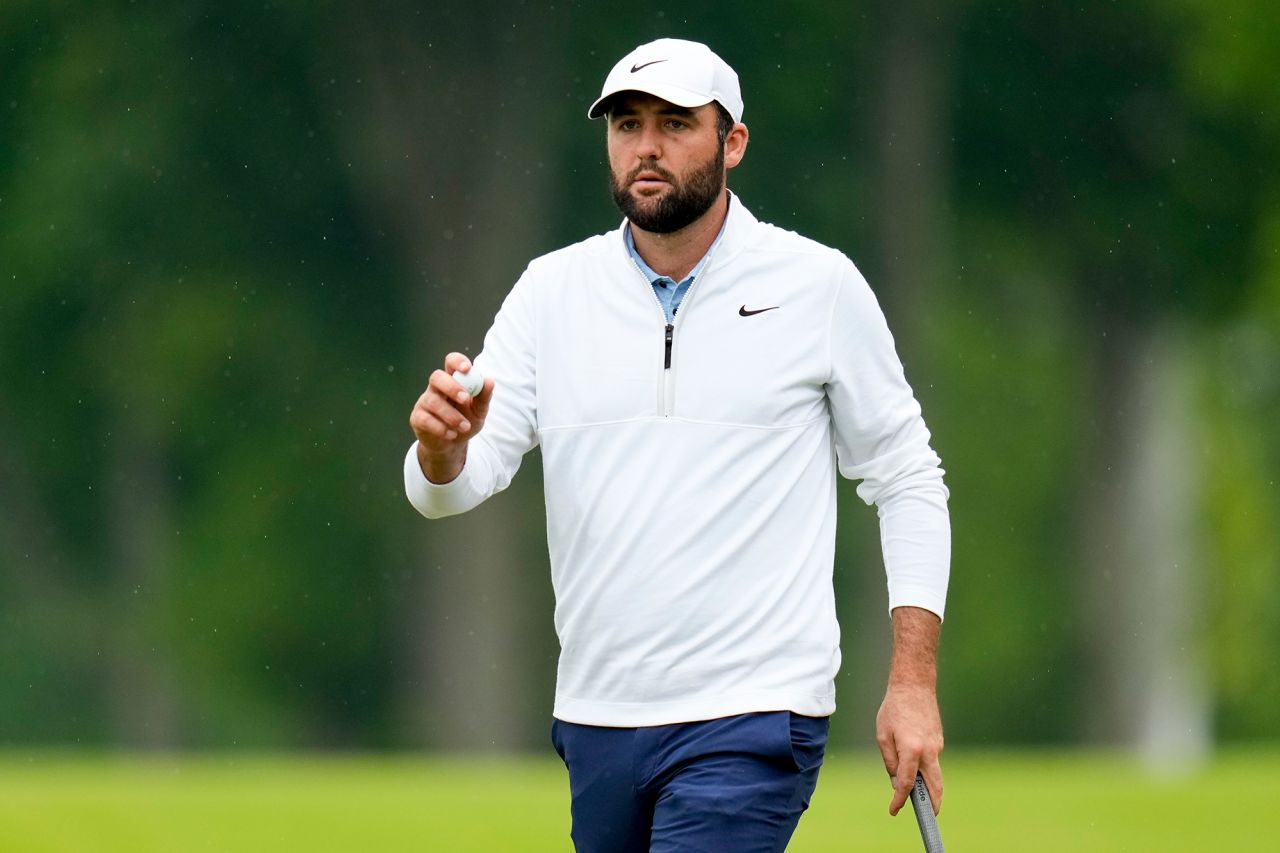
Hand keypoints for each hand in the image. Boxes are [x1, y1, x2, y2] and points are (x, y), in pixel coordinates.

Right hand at [408, 352, 494, 482]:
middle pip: (436, 377)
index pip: (451, 362)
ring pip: (433, 401)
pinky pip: (425, 419)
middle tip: (465, 399)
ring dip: (451, 415)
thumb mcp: (479, 411)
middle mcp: (436, 388)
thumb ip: (484, 396)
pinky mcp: (417, 418)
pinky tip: (452, 434)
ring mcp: (425, 402)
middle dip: (451, 387)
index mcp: (452, 380)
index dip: (457, 362)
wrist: (453, 445)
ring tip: (465, 427)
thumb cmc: (466, 421)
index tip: (467, 369)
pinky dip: (440, 428)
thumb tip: (489, 381)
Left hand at [876, 682, 943, 816]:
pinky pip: (933, 760)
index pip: (907, 783)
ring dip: (929, 786)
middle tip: (928, 816)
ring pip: (936, 774)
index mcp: (911, 750)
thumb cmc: (894, 708)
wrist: (914, 686)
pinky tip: (913, 761)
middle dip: (933, 804)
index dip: (900, 800)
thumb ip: (890, 760)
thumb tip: (897, 780)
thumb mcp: (883, 735)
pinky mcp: (939, 740)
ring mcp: (937, 746)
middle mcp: (929, 751)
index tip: (894, 810)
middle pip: (935, 786)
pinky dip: (925, 767)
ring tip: (916, 793)